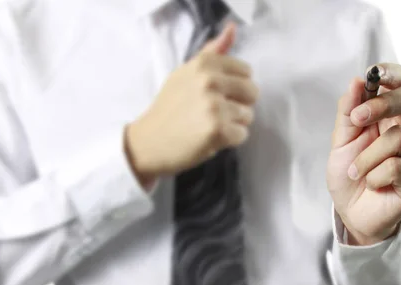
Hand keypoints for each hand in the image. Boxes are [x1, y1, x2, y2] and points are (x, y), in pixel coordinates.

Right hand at [125, 22, 258, 186]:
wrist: (149, 141)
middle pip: (252, 92)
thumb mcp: (186, 72)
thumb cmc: (169, 107)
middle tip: (214, 112)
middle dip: (238, 104)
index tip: (216, 94)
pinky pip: (242, 134)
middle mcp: (210, 81)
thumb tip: (233, 28)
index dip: (234, 86)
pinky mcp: (218, 130)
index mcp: (204, 64)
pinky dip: (229, 140)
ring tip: (208, 125)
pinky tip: (210, 138)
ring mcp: (214, 106)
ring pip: (248, 115)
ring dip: (232, 124)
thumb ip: (212, 52)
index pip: (245, 71)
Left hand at [327, 63, 400, 245]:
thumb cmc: (350, 176)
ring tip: (356, 172)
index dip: (392, 73)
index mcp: (392, 118)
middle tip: (357, 120)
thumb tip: (357, 82)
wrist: (352, 213)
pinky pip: (395, 166)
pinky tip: (373, 184)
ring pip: (397, 137)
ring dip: (366, 158)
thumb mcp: (341, 142)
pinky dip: (374, 176)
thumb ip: (348, 113)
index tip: (373, 73)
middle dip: (381, 105)